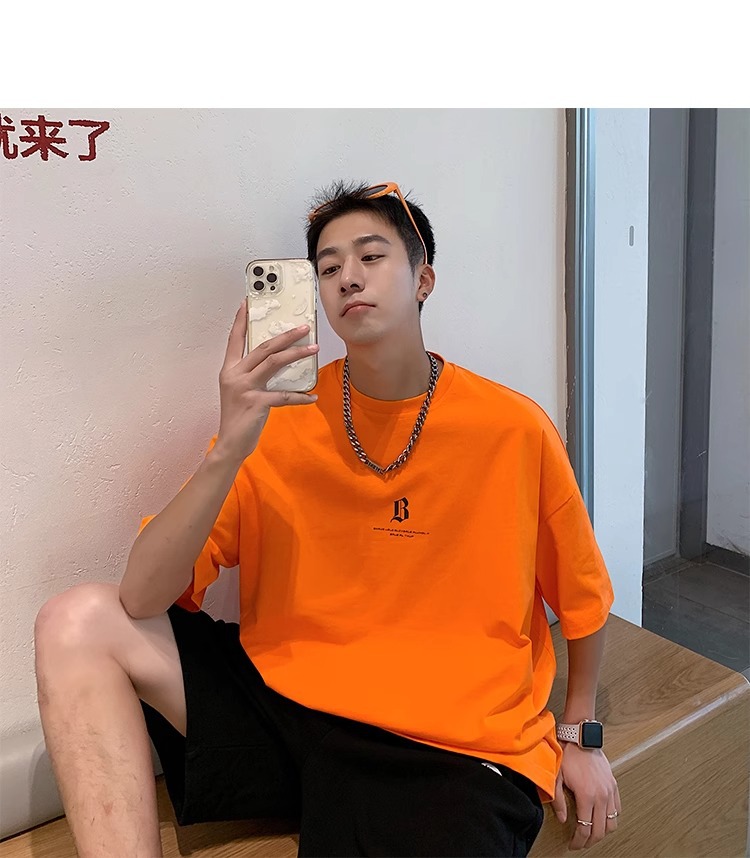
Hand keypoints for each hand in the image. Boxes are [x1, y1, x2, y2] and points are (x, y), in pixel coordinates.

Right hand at [214, 300, 318, 463]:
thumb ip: (253, 375)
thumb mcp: (241, 391)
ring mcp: (245, 388)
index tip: (247, 301)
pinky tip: (312, 397)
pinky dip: (300, 397)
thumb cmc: (239, 417)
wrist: (230, 444)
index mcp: (229, 370)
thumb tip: (278, 361)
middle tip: (304, 327)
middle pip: (263, 347)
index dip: (241, 320)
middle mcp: (235, 375)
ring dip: (296, 355)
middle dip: (285, 335)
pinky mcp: (257, 403)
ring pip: (274, 363)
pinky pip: (284, 395)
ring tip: (314, 349)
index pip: (235, 339)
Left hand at [551, 743, 620, 849]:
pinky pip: (617, 809)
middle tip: (582, 843)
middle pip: (600, 830)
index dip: (579, 841)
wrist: (580, 738)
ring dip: (603, 832)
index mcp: (586, 795)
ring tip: (592, 833)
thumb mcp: (556, 777)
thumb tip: (562, 819)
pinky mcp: (613, 785)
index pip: (585, 829)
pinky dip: (611, 818)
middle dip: (590, 841)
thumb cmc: (567, 754)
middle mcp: (601, 796)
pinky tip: (602, 819)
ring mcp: (609, 791)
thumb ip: (559, 801)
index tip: (573, 845)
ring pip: (612, 823)